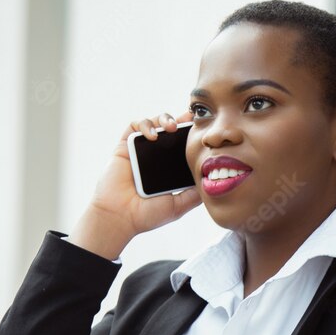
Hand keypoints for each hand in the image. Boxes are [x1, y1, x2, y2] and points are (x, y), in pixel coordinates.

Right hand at [68, 110, 203, 259]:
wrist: (121, 216)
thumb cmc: (147, 214)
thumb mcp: (179, 205)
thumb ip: (194, 194)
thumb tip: (214, 183)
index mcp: (168, 167)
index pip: (182, 145)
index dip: (192, 134)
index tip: (204, 129)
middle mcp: (155, 156)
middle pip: (170, 129)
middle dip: (181, 121)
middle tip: (190, 121)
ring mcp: (140, 150)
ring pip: (154, 122)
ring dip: (164, 118)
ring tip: (171, 127)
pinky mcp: (124, 146)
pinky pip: (134, 126)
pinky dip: (145, 125)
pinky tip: (152, 136)